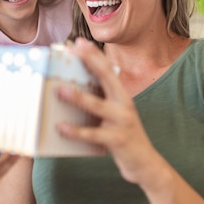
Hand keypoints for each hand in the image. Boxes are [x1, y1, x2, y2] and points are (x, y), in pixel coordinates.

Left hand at [56, 38, 157, 184]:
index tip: (79, 42)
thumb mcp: (115, 112)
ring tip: (59, 90)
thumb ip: (101, 99)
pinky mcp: (117, 139)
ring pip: (97, 105)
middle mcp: (124, 104)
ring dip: (77, 96)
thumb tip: (72, 86)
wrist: (144, 161)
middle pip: (106, 77)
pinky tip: (61, 127)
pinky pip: (93, 134)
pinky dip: (76, 131)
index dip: (94, 54)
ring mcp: (122, 121)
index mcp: (122, 95)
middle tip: (73, 50)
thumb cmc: (122, 134)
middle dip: (90, 61)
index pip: (108, 69)